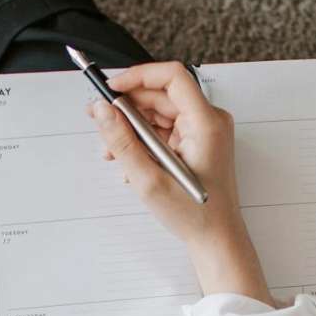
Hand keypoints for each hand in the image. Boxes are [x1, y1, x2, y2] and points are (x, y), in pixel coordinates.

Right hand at [88, 62, 271, 304]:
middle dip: (128, 106)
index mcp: (206, 123)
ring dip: (132, 126)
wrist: (216, 239)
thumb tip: (102, 110)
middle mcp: (209, 121)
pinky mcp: (197, 142)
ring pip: (160, 112)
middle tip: (100, 118)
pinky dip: (144, 138)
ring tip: (112, 149)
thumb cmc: (194, 215)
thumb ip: (122, 141)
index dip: (138, 76)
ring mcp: (204, 131)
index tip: (112, 88)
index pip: (172, 76)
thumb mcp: (148, 179)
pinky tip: (129, 159)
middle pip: (162, 94)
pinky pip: (165, 128)